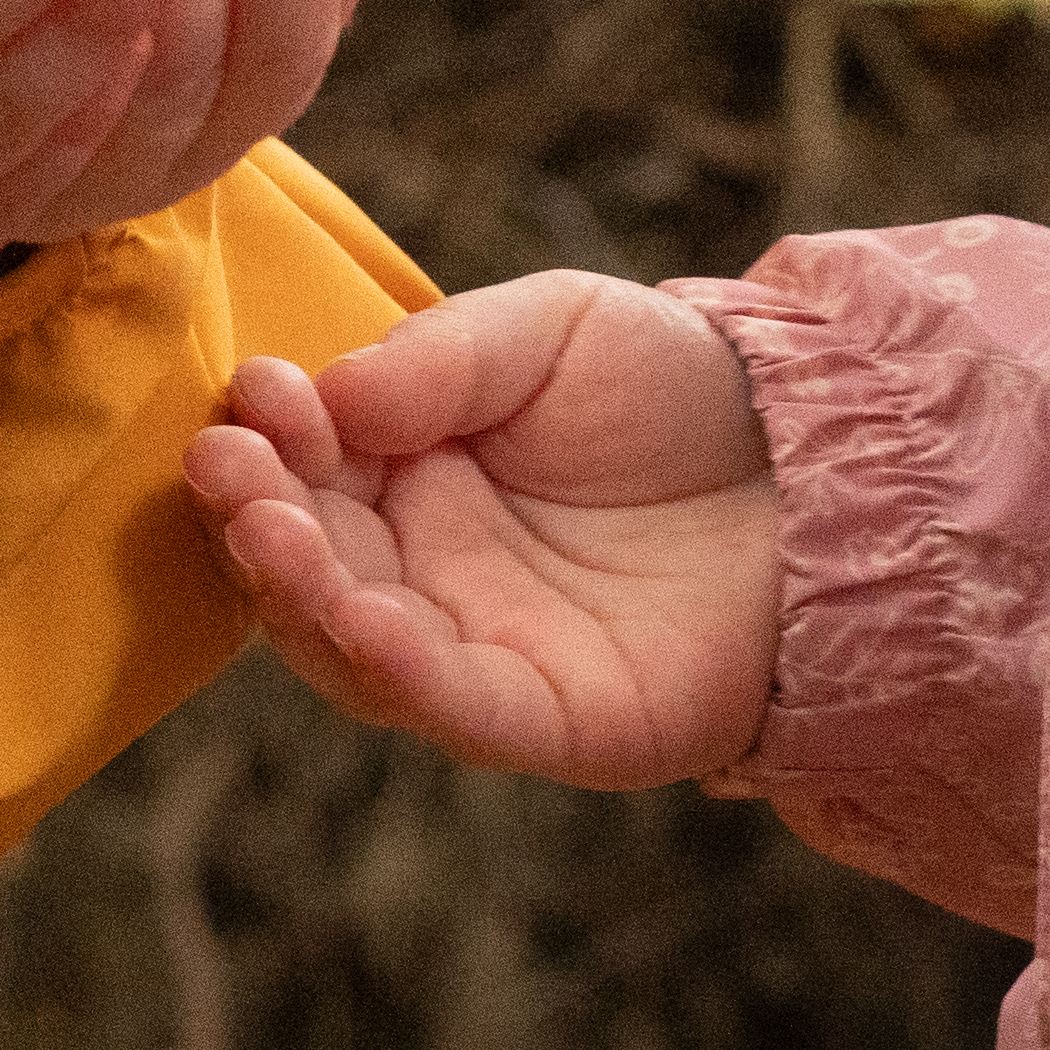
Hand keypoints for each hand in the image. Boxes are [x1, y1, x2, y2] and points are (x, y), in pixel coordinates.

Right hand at [183, 269, 781, 786]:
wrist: (823, 466)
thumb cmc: (675, 390)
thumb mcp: (551, 332)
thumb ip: (442, 358)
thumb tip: (329, 394)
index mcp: (407, 479)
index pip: (305, 472)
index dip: (269, 438)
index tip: (260, 391)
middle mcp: (424, 573)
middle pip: (306, 564)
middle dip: (254, 515)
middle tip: (225, 464)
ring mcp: (479, 652)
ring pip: (351, 648)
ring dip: (295, 596)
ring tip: (264, 531)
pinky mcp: (548, 717)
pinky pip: (453, 707)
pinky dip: (394, 672)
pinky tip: (357, 617)